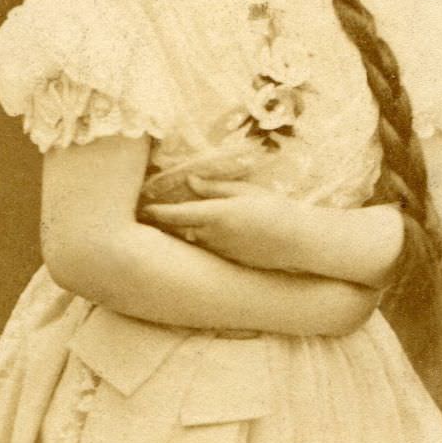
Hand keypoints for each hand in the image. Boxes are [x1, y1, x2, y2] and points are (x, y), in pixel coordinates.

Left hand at [140, 176, 304, 271]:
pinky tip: (196, 237)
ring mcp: (220, 253)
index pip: (176, 214)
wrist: (299, 242)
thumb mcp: (245, 192)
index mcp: (216, 215)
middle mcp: (213, 237)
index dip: (156, 212)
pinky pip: (206, 250)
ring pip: (191, 241)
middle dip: (162, 224)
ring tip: (164, 226)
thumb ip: (215, 188)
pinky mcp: (229, 262)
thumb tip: (190, 181)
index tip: (142, 208)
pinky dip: (197, 242)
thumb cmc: (275, 209)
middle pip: (178, 230)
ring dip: (179, 233)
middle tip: (144, 216)